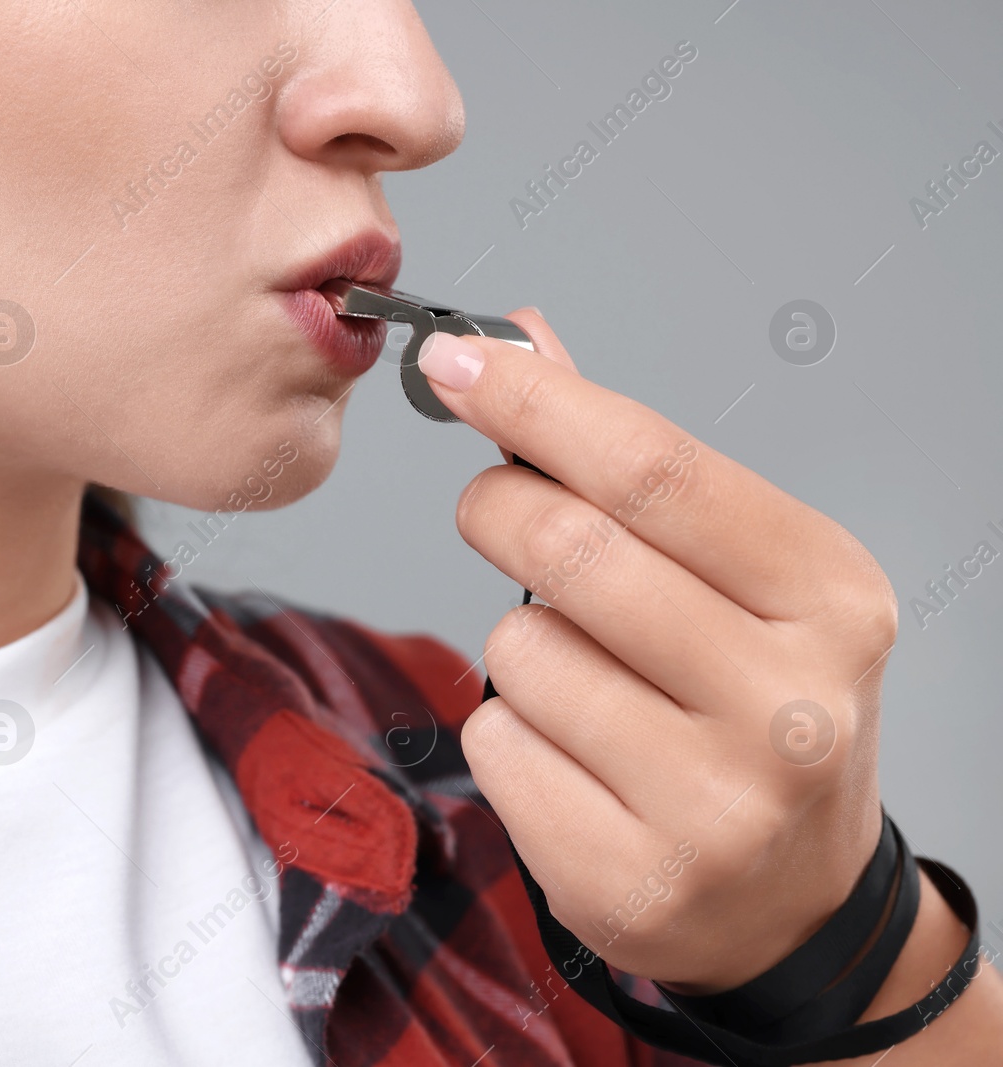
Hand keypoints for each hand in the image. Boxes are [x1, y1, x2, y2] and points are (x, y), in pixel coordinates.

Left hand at [419, 311, 891, 989]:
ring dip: (519, 644)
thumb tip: (520, 340)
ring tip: (589, 685)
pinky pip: (494, 741)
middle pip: (572, 549)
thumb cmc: (752, 708)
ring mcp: (713, 808)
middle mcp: (789, 707)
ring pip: (518, 649)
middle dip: (499, 506)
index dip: (537, 403)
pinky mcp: (628, 880)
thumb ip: (628, 461)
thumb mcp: (733, 575)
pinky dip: (508, 732)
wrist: (788, 899)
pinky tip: (578, 765)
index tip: (458, 359)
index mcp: (829, 598)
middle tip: (495, 508)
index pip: (657, 469)